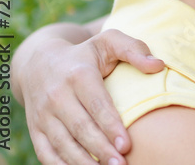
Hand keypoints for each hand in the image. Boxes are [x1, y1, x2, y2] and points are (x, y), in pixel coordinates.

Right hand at [18, 29, 163, 164]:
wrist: (39, 63)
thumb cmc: (85, 54)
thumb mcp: (108, 41)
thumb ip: (134, 49)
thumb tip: (159, 65)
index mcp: (78, 75)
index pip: (96, 105)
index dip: (111, 126)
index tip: (127, 145)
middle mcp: (57, 96)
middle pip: (80, 128)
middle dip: (101, 149)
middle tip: (121, 164)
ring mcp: (43, 115)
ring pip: (63, 144)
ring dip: (84, 162)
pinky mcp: (35, 130)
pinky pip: (46, 153)